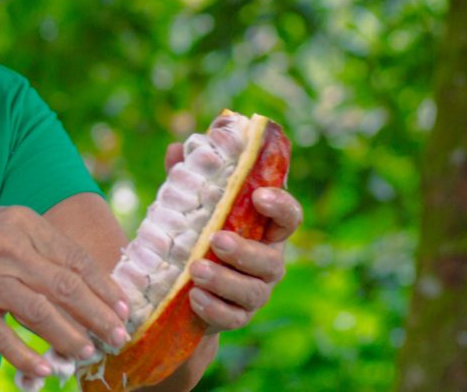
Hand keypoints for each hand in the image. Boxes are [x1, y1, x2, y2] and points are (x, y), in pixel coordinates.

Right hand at [0, 206, 130, 377]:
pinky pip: (3, 337)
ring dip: (68, 337)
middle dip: (97, 315)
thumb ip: (44, 246)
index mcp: (24, 224)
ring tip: (88, 351)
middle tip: (117, 335)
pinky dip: (26, 356)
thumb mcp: (9, 224)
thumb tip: (86, 279)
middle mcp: (9, 250)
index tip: (122, 306)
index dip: (103, 285)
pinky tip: (45, 370)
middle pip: (65, 287)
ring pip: (39, 314)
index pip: (74, 258)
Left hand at [165, 143, 302, 332]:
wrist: (184, 290)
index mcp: (264, 230)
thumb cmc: (196, 236)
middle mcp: (267, 262)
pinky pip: (233, 317)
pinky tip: (194, 296)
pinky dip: (215, 308)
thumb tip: (177, 148)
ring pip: (253, 291)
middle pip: (271, 260)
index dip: (281, 206)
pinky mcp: (237, 317)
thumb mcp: (192, 207)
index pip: (289, 216)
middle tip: (216, 239)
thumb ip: (188, 178)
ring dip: (225, 280)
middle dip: (246, 251)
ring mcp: (255, 293)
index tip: (259, 195)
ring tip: (196, 268)